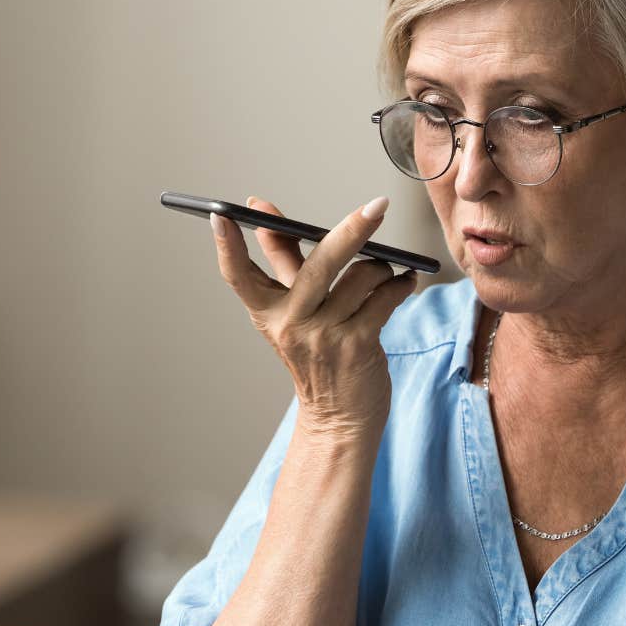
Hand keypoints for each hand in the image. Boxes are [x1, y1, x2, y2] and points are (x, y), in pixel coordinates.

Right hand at [212, 196, 417, 436]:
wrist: (340, 419)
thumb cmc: (318, 356)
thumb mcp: (292, 312)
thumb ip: (282, 262)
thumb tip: (263, 217)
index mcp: (268, 312)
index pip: (238, 276)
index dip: (227, 245)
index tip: (220, 214)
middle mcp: (292, 323)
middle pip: (320, 263)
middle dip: (352, 229)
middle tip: (377, 206)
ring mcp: (324, 336)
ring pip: (363, 276)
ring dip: (382, 267)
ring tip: (388, 270)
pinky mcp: (357, 346)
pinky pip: (385, 298)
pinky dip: (400, 285)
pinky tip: (404, 282)